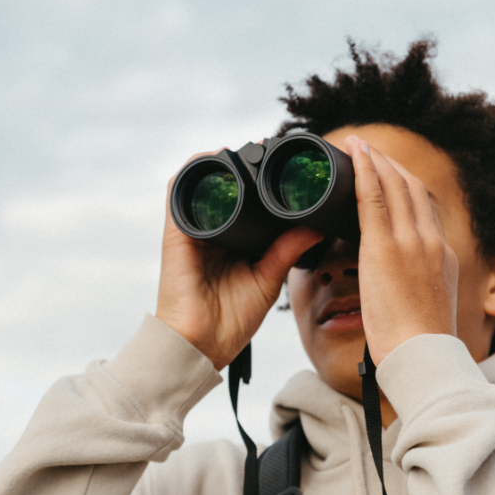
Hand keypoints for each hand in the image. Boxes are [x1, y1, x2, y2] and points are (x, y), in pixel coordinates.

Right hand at [155, 160, 322, 370]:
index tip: (284, 167)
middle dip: (245, 165)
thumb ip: (288, 250)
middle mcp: (211, 231)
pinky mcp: (177, 233)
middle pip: (225, 187)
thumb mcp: (268, 278)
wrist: (201, 345)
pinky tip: (213, 159)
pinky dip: (193, 171)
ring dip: (221, 162)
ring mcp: (192, 230)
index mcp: (232, 241)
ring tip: (246, 150)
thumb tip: (318, 225)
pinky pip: (177, 192)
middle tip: (269, 149)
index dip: (261, 181)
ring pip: (202, 182)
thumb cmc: (231, 320)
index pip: (245, 201)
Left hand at [346, 135, 457, 364]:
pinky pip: (374, 197)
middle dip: (388, 164)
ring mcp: (411, 241)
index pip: (425, 207)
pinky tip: (353, 153)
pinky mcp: (385, 248)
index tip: (389, 172)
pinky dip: (364, 170)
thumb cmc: (418, 345)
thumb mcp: (424, 307)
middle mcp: (431, 240)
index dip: (405, 184)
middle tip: (366, 149)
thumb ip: (412, 289)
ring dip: (374, 159)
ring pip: (394, 185)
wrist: (423, 356)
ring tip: (355, 145)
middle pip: (411, 188)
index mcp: (442, 254)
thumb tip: (394, 289)